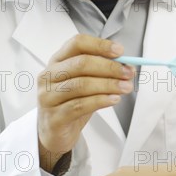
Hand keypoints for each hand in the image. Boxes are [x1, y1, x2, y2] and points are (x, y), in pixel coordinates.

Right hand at [37, 34, 134, 171]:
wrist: (55, 132)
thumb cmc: (72, 102)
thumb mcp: (88, 82)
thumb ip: (105, 72)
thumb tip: (128, 66)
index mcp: (58, 60)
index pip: (77, 43)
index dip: (100, 45)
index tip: (120, 51)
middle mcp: (49, 75)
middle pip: (81, 64)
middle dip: (109, 67)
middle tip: (128, 73)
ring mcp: (47, 96)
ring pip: (81, 85)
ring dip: (108, 85)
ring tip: (126, 88)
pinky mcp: (53, 117)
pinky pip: (79, 105)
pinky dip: (100, 101)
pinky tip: (114, 99)